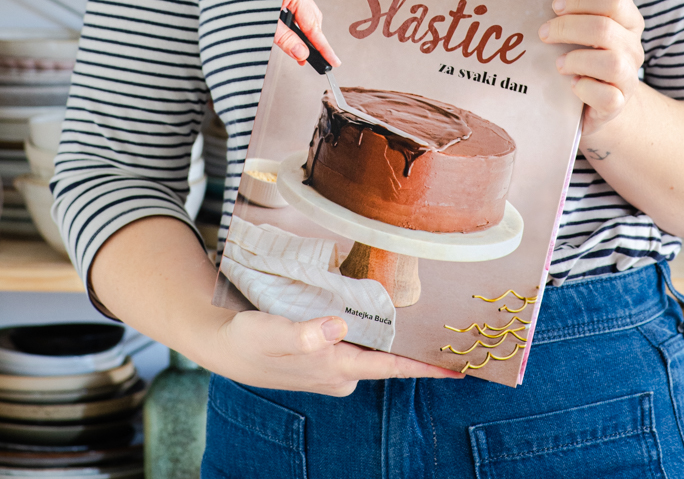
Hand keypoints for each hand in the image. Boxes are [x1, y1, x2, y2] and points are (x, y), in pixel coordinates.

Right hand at [211, 309, 461, 395]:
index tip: (457, 367)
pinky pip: (361, 342)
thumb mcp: (272, 333)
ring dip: (398, 334)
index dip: (424, 366)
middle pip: (389, 357)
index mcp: (334, 368)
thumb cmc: (249, 341)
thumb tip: (337, 327)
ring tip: (428, 315)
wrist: (226, 347)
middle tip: (452, 326)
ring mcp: (334, 365)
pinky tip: (385, 312)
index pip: (389, 367)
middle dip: (419, 345)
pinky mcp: (326, 353)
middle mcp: (341, 372)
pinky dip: (377, 329)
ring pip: (375, 348)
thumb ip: (304, 333)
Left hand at [274, 0, 341, 67]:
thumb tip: (300, 52)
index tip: (333, 61)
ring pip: (303, 12)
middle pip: (312, 18)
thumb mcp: (263, 22)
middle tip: (314, 60)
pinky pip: (294, 6)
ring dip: (302, 31)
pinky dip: (294, 22)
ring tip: (298, 50)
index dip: (324, 47)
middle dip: (313, 40)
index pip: (313, 26)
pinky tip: (288, 31)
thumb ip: (284, 38)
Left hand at [538, 0, 644, 139]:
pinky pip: (607, 96)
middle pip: (604, 28)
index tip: (555, 6)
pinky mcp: (616, 104)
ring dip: (576, 60)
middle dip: (567, 28)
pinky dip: (585, 89)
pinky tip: (571, 85)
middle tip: (543, 34)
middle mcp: (634, 48)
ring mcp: (628, 78)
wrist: (595, 99)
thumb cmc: (586, 50)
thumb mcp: (585, 18)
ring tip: (558, 63)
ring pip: (611, 63)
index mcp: (629, 21)